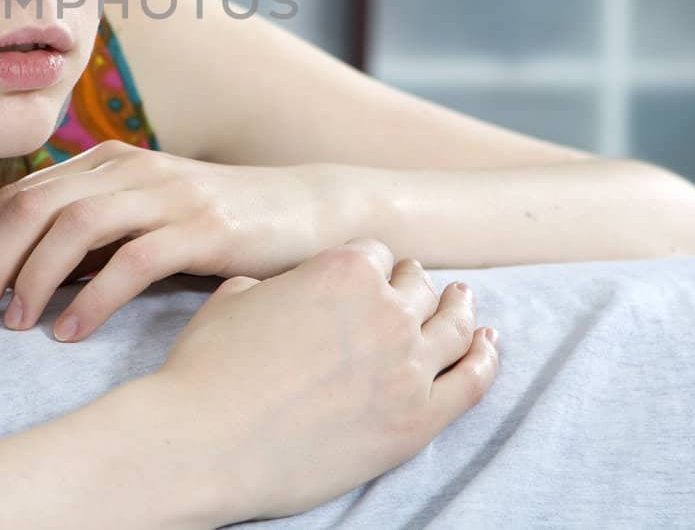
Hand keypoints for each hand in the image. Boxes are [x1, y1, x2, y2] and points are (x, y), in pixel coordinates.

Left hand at [0, 139, 341, 341]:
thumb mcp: (145, 217)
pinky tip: (71, 332)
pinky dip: (94, 298)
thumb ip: (92, 234)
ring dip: (32, 279)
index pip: (18, 196)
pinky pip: (133, 260)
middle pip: (32, 208)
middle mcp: (130, 169)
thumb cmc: (219, 225)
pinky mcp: (205, 228)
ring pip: (74, 228)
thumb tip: (22, 279)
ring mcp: (168, 195)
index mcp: (107, 163)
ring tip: (13, 326)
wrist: (311, 212)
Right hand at [149, 239, 499, 523]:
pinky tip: (488, 347)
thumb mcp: (233, 297)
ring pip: (454, 327)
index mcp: (342, 269)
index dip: (371, 264)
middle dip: (415, 285)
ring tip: (465, 306)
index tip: (372, 274)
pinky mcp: (416, 421)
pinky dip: (485, 359)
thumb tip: (277, 293)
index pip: (375, 254)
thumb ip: (273, 285)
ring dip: (461, 312)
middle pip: (418, 287)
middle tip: (419, 287)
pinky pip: (471, 381)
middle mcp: (385, 310)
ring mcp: (407, 367)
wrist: (205, 441)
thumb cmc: (207, 368)